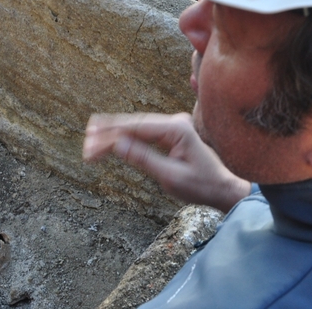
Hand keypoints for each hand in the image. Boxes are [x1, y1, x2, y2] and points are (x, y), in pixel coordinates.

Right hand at [83, 113, 250, 212]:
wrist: (225, 189)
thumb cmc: (202, 186)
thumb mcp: (171, 178)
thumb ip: (143, 159)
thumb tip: (117, 145)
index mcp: (175, 129)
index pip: (135, 128)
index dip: (110, 135)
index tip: (90, 144)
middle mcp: (173, 122)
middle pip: (132, 123)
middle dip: (107, 132)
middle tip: (85, 142)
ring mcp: (172, 126)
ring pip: (136, 126)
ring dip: (114, 134)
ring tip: (91, 139)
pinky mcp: (170, 134)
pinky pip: (143, 132)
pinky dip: (125, 137)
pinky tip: (111, 139)